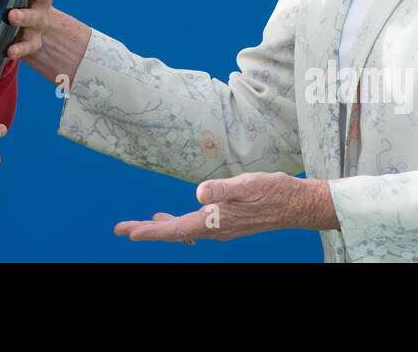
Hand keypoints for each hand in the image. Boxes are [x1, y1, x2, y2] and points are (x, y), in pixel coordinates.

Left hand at [113, 173, 339, 242]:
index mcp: (217, 221)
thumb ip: (221, 189)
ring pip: (183, 230)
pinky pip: (194, 227)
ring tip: (138, 226)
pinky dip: (177, 224)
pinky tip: (169, 219)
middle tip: (121, 229)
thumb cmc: (273, 191)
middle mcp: (216, 229)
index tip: (129, 232)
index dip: (152, 231)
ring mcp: (220, 228)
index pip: (178, 229)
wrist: (297, 204)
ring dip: (160, 229)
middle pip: (175, 233)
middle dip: (147, 231)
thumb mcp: (247, 184)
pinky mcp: (225, 223)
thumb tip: (198, 192)